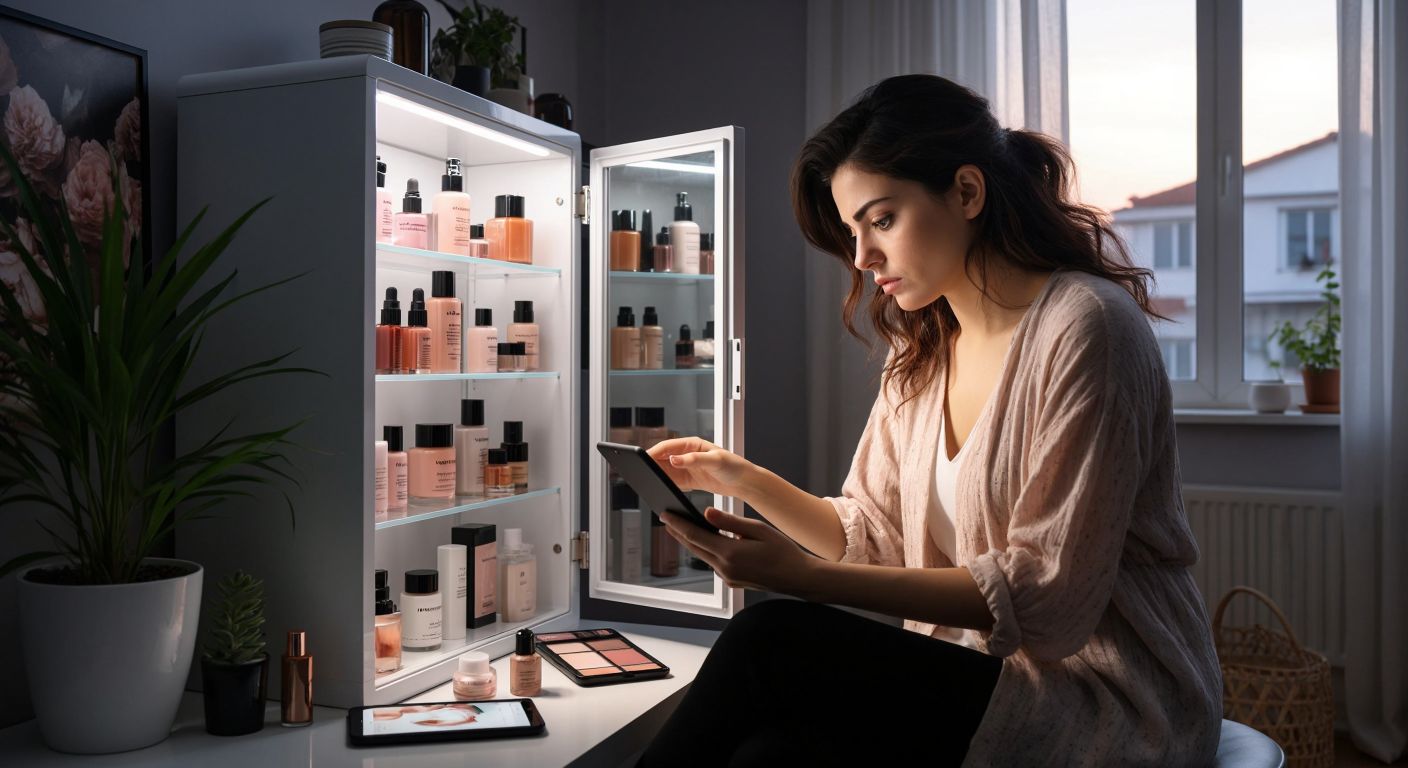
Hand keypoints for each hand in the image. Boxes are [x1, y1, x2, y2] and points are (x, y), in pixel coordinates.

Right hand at [647, 437, 757, 500]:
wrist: (744, 482)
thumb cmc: (734, 466)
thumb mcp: (715, 460)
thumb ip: (693, 459)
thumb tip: (674, 459)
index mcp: (692, 444)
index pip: (667, 446)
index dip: (654, 452)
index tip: (643, 459)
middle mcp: (687, 454)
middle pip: (663, 458)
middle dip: (651, 464)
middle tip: (641, 473)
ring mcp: (687, 467)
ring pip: (665, 471)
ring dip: (656, 475)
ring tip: (648, 482)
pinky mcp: (689, 480)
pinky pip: (672, 482)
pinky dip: (665, 485)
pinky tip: (661, 490)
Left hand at [659, 507, 815, 594]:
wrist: (798, 578)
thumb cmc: (783, 551)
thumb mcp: (758, 529)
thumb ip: (730, 521)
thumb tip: (706, 513)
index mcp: (730, 553)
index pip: (695, 536)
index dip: (678, 524)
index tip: (665, 514)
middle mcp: (725, 568)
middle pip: (694, 548)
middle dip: (678, 532)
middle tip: (666, 518)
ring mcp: (727, 577)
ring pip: (702, 556)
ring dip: (691, 542)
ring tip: (681, 527)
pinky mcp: (732, 581)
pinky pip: (714, 563)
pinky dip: (706, 550)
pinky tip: (705, 541)